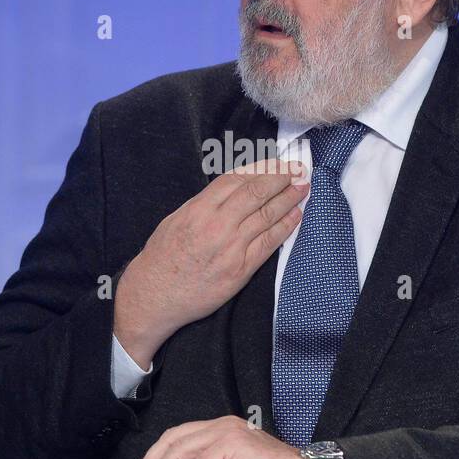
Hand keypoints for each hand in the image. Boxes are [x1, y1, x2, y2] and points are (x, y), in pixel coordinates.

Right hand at [114, 158, 308, 366]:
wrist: (155, 295)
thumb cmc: (163, 257)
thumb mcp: (177, 218)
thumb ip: (205, 204)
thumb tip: (233, 190)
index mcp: (199, 209)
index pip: (237, 179)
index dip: (261, 168)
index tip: (276, 163)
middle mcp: (216, 225)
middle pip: (257, 192)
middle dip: (281, 177)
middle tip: (298, 169)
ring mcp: (231, 247)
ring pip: (267, 215)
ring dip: (289, 199)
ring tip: (302, 188)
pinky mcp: (241, 269)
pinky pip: (269, 243)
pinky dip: (285, 227)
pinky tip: (296, 216)